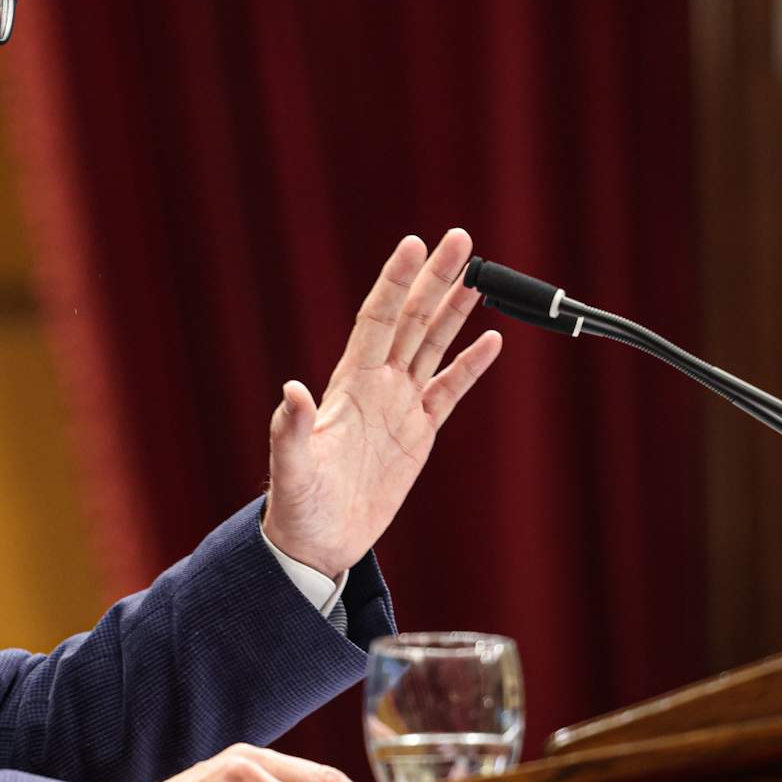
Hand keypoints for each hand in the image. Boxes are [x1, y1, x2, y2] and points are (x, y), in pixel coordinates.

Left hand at [264, 228, 501, 574]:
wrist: (316, 541)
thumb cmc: (297, 505)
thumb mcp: (292, 469)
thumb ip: (290, 430)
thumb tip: (290, 391)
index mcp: (348, 384)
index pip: (377, 320)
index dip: (395, 282)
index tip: (414, 244)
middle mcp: (377, 385)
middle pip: (411, 320)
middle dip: (435, 280)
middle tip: (461, 239)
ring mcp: (399, 406)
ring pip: (433, 346)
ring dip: (455, 311)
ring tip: (478, 276)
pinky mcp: (418, 433)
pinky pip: (449, 390)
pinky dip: (470, 366)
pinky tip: (491, 340)